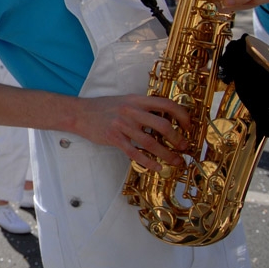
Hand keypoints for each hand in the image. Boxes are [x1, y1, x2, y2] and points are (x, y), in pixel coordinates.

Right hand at [73, 94, 191, 170]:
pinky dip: (148, 161)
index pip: (166, 104)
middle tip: (184, 147)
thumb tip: (165, 120)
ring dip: (166, 154)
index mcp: (137, 100)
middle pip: (162, 125)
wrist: (79, 113)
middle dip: (177, 138)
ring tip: (176, 161)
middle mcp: (131, 111)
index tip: (188, 126)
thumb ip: (143, 108)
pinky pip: (134, 152)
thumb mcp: (125, 101)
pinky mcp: (113, 138)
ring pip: (150, 142)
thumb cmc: (103, 108)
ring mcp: (122, 124)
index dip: (182, 115)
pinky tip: (156, 167)